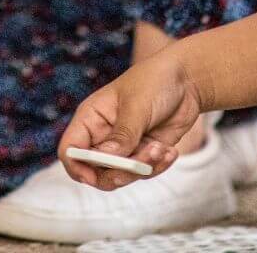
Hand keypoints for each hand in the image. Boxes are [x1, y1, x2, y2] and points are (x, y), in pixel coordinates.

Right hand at [59, 49, 197, 191]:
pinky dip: (157, 167)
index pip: (70, 148)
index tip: (93, 177)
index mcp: (90, 118)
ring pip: (122, 174)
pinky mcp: (144, 153)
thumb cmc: (153, 82)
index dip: (75, 165)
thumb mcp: (136, 106)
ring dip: (143, 168)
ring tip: (162, 148)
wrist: (185, 80)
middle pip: (95, 170)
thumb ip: (122, 135)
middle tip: (140, 165)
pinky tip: (169, 151)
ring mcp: (124, 146)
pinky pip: (143, 173)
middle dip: (118, 173)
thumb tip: (107, 159)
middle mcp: (102, 134)